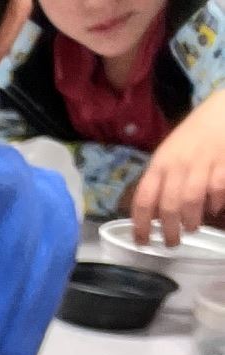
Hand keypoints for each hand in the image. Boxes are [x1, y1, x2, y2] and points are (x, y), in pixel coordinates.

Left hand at [133, 93, 224, 245]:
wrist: (220, 109)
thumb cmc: (191, 136)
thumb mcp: (168, 155)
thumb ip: (160, 181)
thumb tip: (151, 216)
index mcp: (159, 164)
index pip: (143, 199)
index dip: (140, 224)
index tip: (142, 242)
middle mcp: (178, 165)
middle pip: (168, 206)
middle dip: (169, 230)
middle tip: (171, 243)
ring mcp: (201, 163)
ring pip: (191, 201)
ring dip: (191, 221)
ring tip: (191, 227)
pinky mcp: (222, 162)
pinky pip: (217, 189)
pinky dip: (215, 203)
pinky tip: (214, 207)